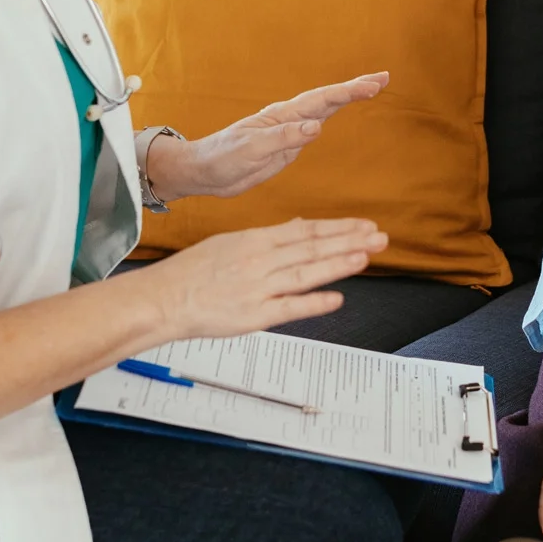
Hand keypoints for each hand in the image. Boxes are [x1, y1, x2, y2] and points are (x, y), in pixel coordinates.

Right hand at [141, 218, 386, 340]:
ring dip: (337, 265)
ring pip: (305, 273)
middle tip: (379, 237)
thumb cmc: (193, 272)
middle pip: (312, 248)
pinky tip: (336, 298)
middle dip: (349, 242)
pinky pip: (288, 308)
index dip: (338, 228)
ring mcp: (257, 288)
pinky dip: (313, 303)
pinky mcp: (253, 315)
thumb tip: (300, 227)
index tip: (364, 226)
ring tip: (365, 257)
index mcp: (255, 239)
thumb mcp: (231, 243)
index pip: (305, 231)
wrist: (163, 299)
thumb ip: (269, 237)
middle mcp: (260, 260)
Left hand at [148, 73, 389, 200]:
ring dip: (346, 98)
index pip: (322, 100)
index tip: (373, 85)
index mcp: (281, 116)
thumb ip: (284, 139)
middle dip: (355, 88)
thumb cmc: (222, 158)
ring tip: (371, 88)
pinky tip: (337, 111)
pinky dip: (331, 115)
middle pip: (327, 99)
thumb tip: (317, 126)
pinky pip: (314, 128)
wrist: (204, 172)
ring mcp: (288, 132)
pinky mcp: (286, 147)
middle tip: (383, 78)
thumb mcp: (251, 150)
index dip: (349, 91)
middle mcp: (288, 119)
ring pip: (323, 110)